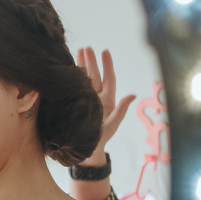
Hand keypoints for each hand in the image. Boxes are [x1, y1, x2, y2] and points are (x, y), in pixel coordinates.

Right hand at [76, 46, 135, 162]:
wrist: (85, 152)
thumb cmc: (101, 140)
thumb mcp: (113, 124)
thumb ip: (121, 110)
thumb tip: (133, 94)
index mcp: (107, 100)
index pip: (108, 78)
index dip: (107, 65)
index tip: (105, 50)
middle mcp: (96, 97)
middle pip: (94, 75)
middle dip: (91, 61)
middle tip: (86, 47)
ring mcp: (85, 100)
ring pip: (84, 79)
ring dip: (81, 65)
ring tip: (77, 51)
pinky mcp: (75, 103)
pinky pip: (74, 88)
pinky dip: (71, 77)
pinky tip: (67, 68)